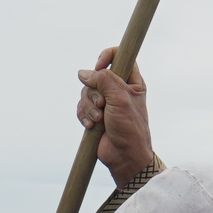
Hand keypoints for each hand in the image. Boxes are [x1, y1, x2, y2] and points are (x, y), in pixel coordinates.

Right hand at [76, 46, 156, 183]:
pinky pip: (81, 107)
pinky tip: (91, 126)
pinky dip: (83, 115)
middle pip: (95, 76)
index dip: (107, 57)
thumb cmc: (130, 127)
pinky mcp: (95, 115)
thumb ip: (103, 80)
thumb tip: (82, 73)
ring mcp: (105, 103)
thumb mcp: (120, 98)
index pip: (119, 56)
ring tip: (98, 120)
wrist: (124, 156)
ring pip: (86, 92)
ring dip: (89, 107)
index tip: (99, 66)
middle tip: (103, 106)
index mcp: (131, 81)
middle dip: (94, 92)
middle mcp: (117, 89)